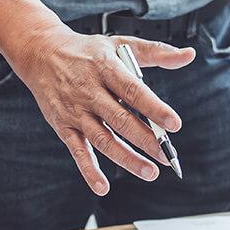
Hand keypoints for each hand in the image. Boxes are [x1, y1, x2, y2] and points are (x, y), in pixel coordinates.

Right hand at [14, 25, 195, 194]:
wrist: (41, 53)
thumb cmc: (87, 51)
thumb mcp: (121, 43)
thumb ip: (157, 52)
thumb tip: (188, 56)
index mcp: (106, 68)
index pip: (133, 91)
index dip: (154, 108)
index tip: (174, 124)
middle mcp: (89, 90)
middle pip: (120, 119)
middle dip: (146, 140)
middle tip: (166, 155)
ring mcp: (75, 111)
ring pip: (102, 139)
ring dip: (126, 158)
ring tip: (149, 172)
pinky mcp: (63, 126)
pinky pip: (77, 151)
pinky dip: (88, 170)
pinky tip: (102, 186)